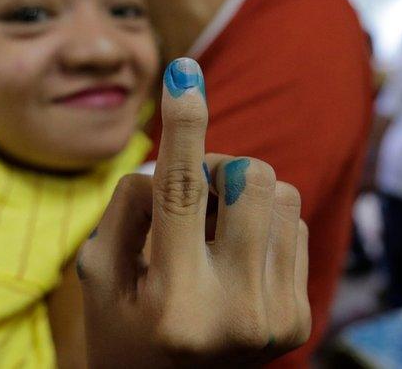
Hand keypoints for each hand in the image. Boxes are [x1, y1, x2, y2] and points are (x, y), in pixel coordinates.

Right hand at [77, 58, 310, 367]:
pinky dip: (262, 222)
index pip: (180, 193)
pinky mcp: (300, 318)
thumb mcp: (100, 271)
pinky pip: (295, 221)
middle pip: (250, 177)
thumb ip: (130, 206)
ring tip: (212, 232)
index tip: (183, 72)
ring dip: (241, 194)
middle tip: (191, 196)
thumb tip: (181, 150)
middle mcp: (235, 313)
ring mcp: (276, 318)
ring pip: (280, 193)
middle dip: (218, 168)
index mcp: (174, 302)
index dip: (183, 125)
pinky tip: (235, 256)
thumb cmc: (122, 328)